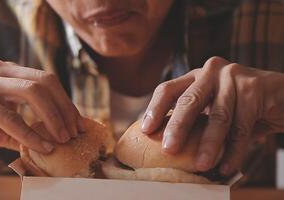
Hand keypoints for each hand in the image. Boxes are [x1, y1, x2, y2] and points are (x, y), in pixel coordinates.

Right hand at [0, 59, 84, 152]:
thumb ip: (22, 130)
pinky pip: (10, 116)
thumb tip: (50, 144)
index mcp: (7, 71)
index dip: (66, 102)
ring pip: (33, 92)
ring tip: (63, 139)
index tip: (79, 123)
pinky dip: (30, 133)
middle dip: (65, 108)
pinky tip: (43, 147)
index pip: (47, 80)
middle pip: (45, 82)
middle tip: (74, 133)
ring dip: (53, 118)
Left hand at [142, 57, 283, 175]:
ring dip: (209, 145)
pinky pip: (242, 126)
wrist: (281, 97)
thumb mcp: (213, 108)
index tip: (145, 130)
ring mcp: (233, 76)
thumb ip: (195, 120)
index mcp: (195, 76)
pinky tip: (226, 166)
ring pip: (218, 117)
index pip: (168, 89)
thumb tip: (166, 146)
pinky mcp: (255, 88)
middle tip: (168, 150)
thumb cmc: (240, 105)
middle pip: (188, 101)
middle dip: (177, 128)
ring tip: (201, 166)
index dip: (154, 109)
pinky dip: (234, 150)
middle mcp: (211, 71)